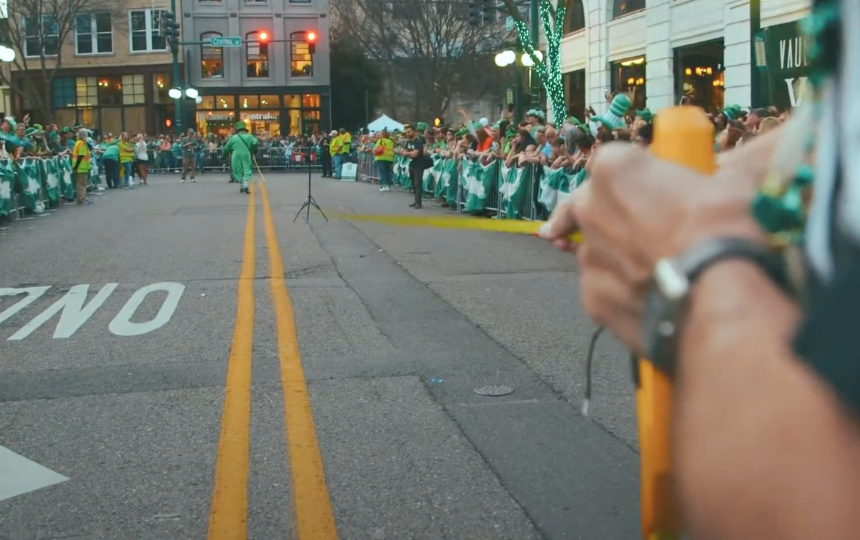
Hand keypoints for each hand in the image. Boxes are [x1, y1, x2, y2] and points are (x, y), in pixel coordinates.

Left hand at [538, 143, 764, 351]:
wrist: (717, 300)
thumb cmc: (724, 231)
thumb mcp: (732, 184)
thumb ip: (709, 179)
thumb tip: (722, 183)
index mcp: (614, 168)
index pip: (615, 163)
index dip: (639, 177)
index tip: (661, 191)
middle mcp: (589, 208)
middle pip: (597, 206)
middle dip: (621, 215)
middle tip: (658, 231)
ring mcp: (587, 256)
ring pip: (600, 250)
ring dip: (622, 256)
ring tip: (662, 270)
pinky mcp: (591, 298)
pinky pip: (606, 289)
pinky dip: (625, 293)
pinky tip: (655, 298)